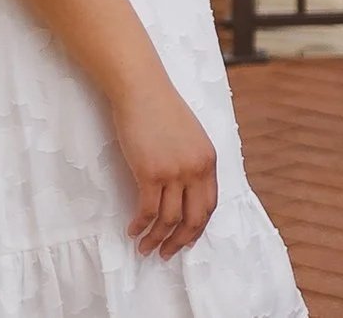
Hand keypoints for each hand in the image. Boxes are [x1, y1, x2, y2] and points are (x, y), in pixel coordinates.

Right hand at [114, 83, 218, 257]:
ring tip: (144, 247)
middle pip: (194, 219)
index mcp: (208, 159)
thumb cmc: (160, 108)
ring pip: (169, 219)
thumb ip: (191, 161)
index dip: (197, 228)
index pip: (210, 205)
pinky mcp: (150, 172)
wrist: (141, 89)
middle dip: (180, 242)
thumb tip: (182, 190)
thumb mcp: (189, 135)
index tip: (186, 240)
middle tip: (166, 253)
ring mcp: (174, 171)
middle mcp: (196, 168)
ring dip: (156, 239)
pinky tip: (133, 230)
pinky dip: (140, 225)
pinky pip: (148, 211)